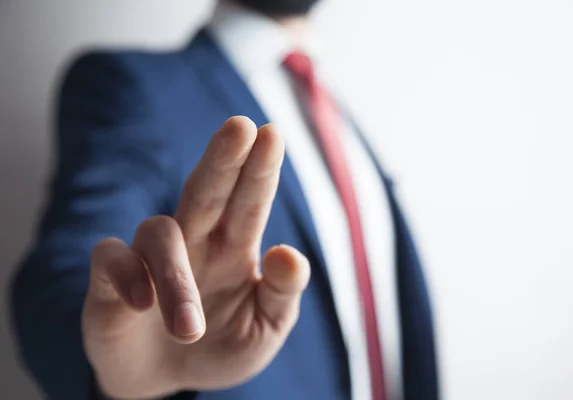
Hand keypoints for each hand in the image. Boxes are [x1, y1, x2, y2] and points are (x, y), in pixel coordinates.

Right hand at [82, 117, 310, 399]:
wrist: (167, 381)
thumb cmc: (221, 347)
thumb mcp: (264, 329)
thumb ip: (281, 294)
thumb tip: (289, 255)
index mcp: (236, 248)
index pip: (250, 200)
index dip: (261, 168)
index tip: (271, 133)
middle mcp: (195, 241)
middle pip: (207, 189)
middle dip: (224, 158)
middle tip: (240, 127)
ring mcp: (152, 258)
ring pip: (159, 233)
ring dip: (176, 278)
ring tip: (189, 328)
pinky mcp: (112, 279)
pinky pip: (112, 258)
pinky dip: (128, 275)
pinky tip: (141, 303)